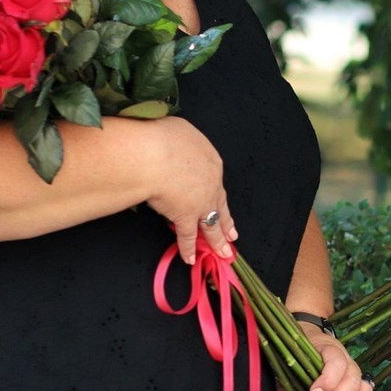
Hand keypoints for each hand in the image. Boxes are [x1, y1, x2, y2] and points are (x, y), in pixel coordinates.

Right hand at [143, 117, 237, 263]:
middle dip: (227, 222)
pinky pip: (187, 236)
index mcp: (211, 161)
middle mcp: (212, 184)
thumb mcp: (179, 130)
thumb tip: (175, 141)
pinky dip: (188, 249)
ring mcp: (200, 202)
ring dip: (217, 241)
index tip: (217, 200)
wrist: (156, 154)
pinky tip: (190, 259)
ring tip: (225, 253)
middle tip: (233, 236)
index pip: (214, 179)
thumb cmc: (164, 136)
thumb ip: (181, 141)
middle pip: (221, 205)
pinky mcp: (186, 216)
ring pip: (212, 225)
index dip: (215, 192)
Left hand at [275, 328, 372, 390]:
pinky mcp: (356, 390)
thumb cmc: (299, 350)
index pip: (337, 362)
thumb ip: (285, 380)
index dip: (328, 379)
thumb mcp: (290, 360)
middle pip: (352, 380)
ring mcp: (354, 376)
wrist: (312, 339)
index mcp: (330, 349)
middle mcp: (347, 361)